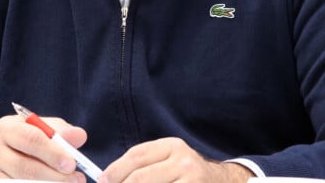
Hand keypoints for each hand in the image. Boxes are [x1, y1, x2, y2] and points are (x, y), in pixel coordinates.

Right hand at [0, 114, 87, 180]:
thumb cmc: (25, 136)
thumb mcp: (39, 126)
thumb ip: (60, 130)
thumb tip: (80, 136)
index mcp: (7, 128)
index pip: (31, 140)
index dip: (53, 153)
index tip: (72, 163)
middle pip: (25, 168)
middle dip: (55, 176)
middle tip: (76, 179)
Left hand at [99, 137, 252, 181]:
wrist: (221, 182)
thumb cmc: (185, 173)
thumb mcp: (168, 160)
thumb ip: (144, 166)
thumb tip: (109, 179)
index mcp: (171, 146)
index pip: (137, 156)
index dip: (116, 170)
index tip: (102, 181)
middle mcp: (183, 160)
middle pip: (142, 178)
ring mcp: (192, 179)